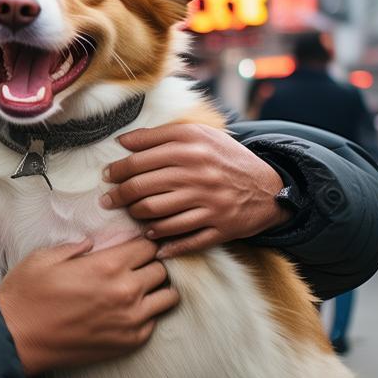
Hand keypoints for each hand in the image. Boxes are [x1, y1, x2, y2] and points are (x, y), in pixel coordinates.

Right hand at [0, 237, 175, 375]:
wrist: (16, 339)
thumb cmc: (27, 296)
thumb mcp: (45, 256)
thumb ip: (76, 246)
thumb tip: (92, 243)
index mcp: (108, 265)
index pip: (148, 246)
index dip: (141, 244)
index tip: (133, 248)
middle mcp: (126, 291)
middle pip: (161, 269)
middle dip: (150, 265)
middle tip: (135, 268)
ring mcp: (130, 320)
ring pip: (167, 297)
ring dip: (156, 290)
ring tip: (139, 289)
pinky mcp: (128, 343)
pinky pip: (154, 322)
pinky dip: (147, 314)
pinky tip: (127, 312)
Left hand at [102, 123, 290, 258]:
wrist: (270, 187)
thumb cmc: (226, 159)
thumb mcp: (200, 136)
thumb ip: (161, 135)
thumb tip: (122, 142)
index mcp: (192, 146)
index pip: (139, 160)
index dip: (117, 170)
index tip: (107, 176)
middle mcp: (199, 173)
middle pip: (142, 189)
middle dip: (119, 196)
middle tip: (109, 200)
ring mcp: (209, 203)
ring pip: (156, 214)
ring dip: (137, 217)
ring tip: (132, 214)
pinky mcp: (220, 228)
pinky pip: (183, 239)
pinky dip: (163, 242)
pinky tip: (151, 239)